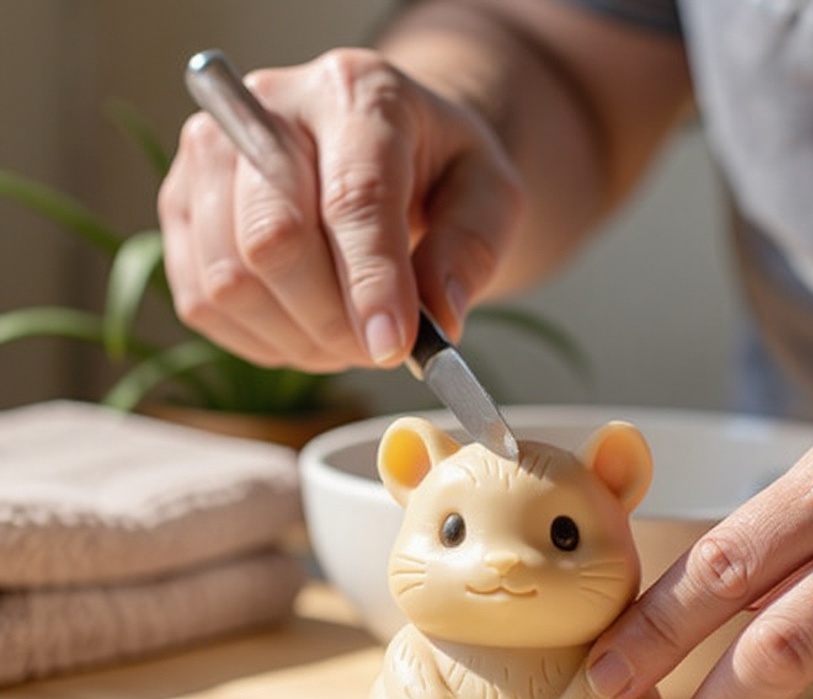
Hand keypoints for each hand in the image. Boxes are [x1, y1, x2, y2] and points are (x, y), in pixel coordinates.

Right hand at [158, 48, 522, 371]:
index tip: (392, 347)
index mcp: (356, 93)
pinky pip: (204, 303)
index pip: (354, 197)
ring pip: (230, 280)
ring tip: (347, 334)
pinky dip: (263, 338)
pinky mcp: (181, 210)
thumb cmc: (439, 173)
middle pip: (273, 240)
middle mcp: (266, 109)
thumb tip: (436, 320)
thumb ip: (471, 252)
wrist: (384, 148)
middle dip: (332, 321)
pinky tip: (306, 326)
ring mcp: (208, 159)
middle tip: (379, 349)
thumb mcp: (489, 197)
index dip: (371, 282)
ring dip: (299, 337)